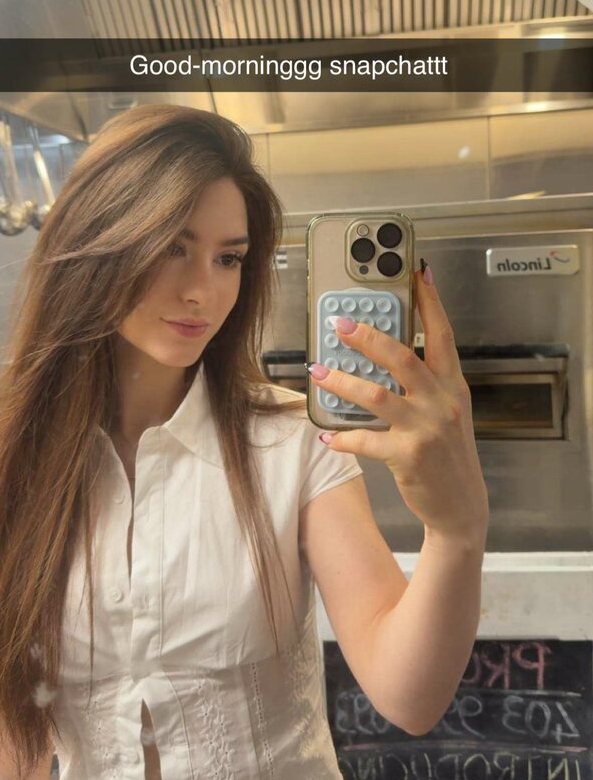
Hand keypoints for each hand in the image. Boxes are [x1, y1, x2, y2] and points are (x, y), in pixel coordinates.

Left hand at [308, 263, 488, 544]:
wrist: (462, 506)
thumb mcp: (449, 411)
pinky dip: (342, 435)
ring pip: (376, 395)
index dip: (430, 302)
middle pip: (402, 357)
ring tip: (318, 372)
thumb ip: (427, 382)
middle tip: (339, 324)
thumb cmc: (449, 455)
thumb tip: (386, 352)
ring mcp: (426, 429)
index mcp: (453, 386)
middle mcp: (442, 402)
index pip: (443, 334)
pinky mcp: (408, 456)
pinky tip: (327, 434)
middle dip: (367, 336)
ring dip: (341, 381)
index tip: (417, 273)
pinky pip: (365, 439)